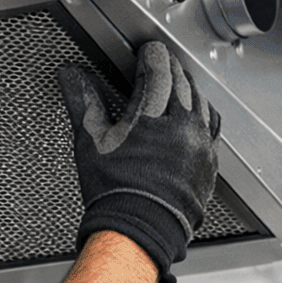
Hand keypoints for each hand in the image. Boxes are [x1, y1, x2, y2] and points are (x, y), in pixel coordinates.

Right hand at [57, 42, 220, 282]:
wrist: (139, 232)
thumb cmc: (113, 192)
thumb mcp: (90, 141)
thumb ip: (82, 101)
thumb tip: (70, 74)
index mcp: (152, 117)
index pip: (159, 70)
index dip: (153, 55)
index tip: (148, 50)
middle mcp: (182, 127)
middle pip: (183, 83)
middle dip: (171, 69)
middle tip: (160, 64)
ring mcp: (200, 147)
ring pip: (202, 103)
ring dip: (190, 90)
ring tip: (177, 87)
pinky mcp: (209, 165)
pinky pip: (212, 130)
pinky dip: (202, 117)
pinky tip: (193, 119)